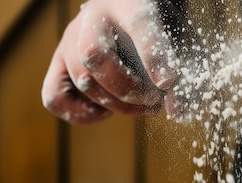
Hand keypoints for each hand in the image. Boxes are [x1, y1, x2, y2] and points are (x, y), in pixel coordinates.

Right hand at [41, 0, 181, 124]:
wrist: (134, 12)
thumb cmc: (162, 29)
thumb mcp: (183, 46)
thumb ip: (186, 78)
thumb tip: (177, 113)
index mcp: (133, 2)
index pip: (139, 24)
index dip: (153, 56)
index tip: (167, 81)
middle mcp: (94, 16)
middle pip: (95, 56)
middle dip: (129, 90)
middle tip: (155, 101)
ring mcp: (72, 39)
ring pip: (81, 79)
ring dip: (116, 105)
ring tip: (143, 107)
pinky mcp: (60, 62)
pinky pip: (54, 96)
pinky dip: (79, 113)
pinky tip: (106, 111)